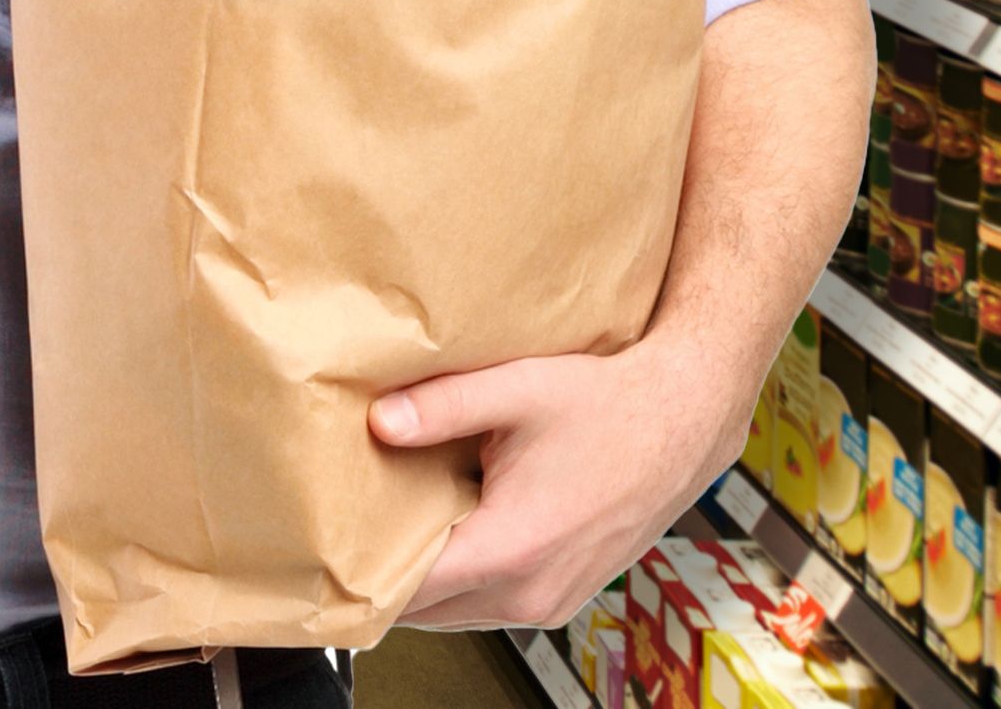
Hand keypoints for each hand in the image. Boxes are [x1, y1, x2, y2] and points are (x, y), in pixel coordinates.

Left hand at [373, 335, 750, 629]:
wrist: (684, 421)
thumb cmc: (609, 405)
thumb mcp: (516, 388)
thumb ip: (441, 406)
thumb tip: (377, 422)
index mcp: (513, 548)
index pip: (406, 591)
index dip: (355, 574)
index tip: (317, 551)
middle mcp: (531, 592)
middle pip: (422, 610)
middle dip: (379, 574)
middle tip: (340, 526)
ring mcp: (550, 602)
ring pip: (454, 611)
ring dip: (422, 578)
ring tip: (389, 522)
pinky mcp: (562, 597)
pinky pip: (487, 603)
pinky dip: (459, 577)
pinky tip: (446, 527)